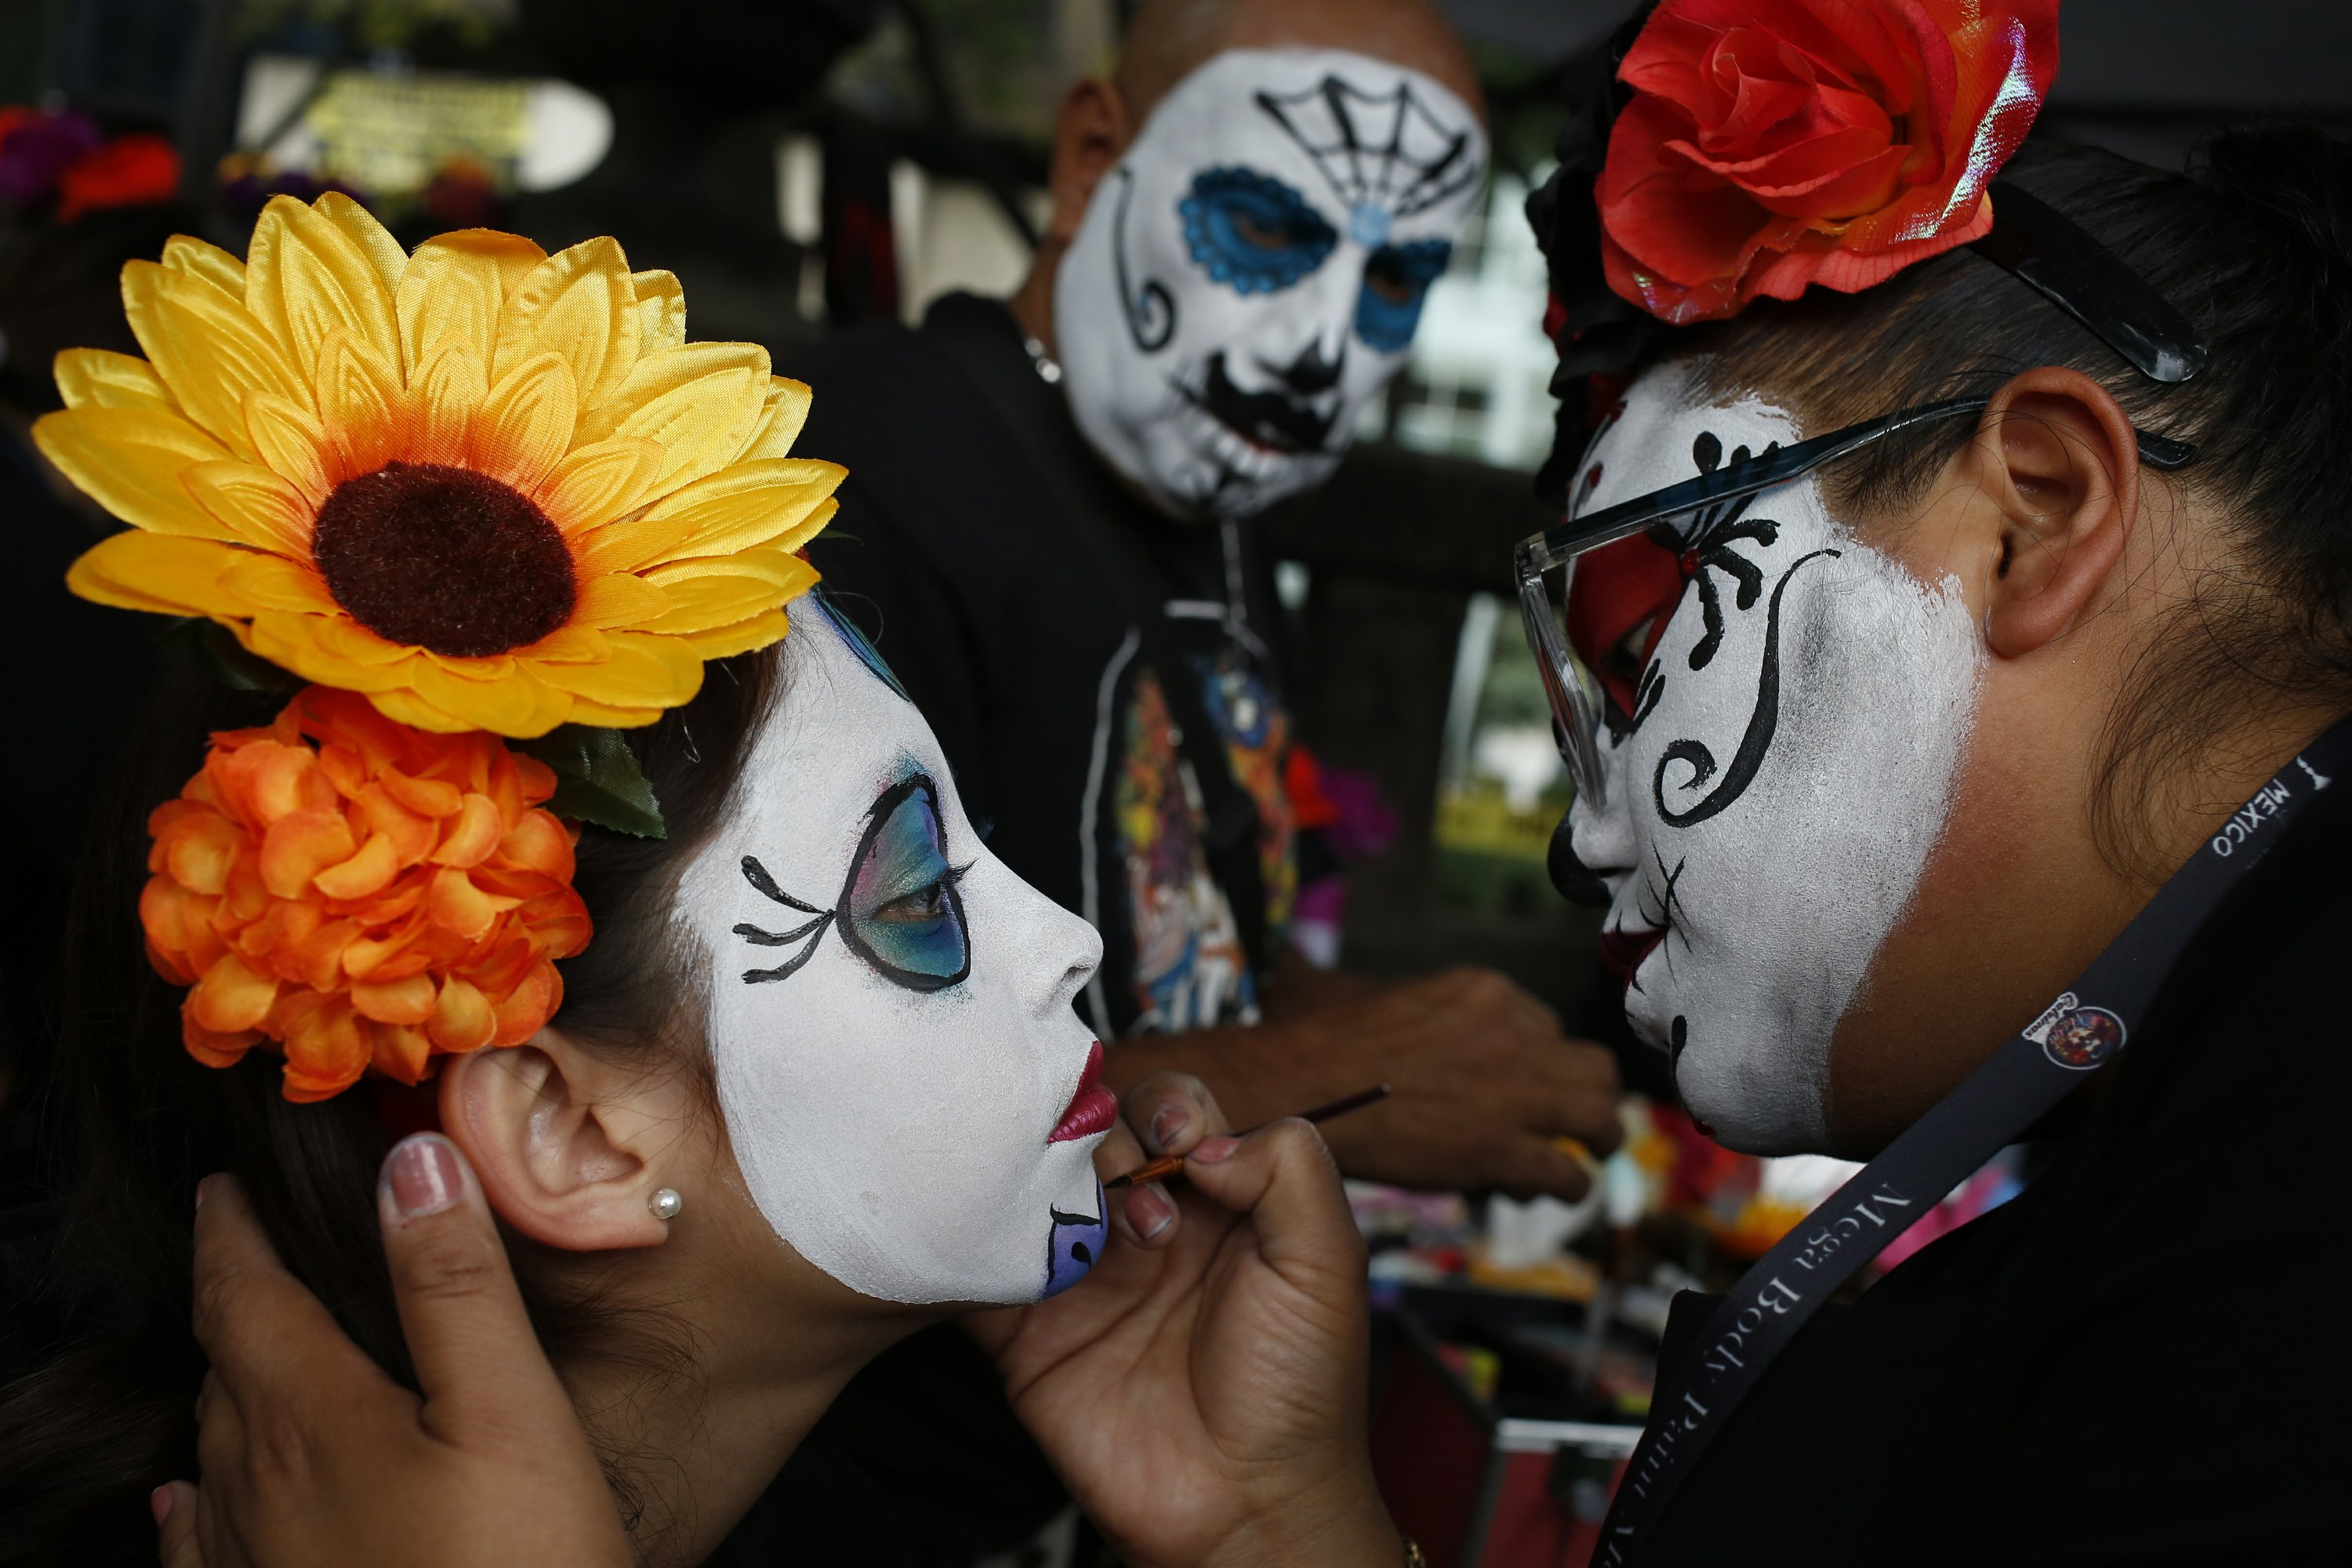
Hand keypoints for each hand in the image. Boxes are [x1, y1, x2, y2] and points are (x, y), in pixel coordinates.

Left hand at [156, 1134, 627, 1567]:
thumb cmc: (519, 1567)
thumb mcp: (510, 1412)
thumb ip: (455, 1286)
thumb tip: (409, 1157)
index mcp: (312, 1419)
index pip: (241, 1299)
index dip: (230, 1234)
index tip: (224, 1186)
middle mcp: (258, 1487)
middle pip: (221, 1368)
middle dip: (229, 1298)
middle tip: (243, 1244)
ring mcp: (256, 1563)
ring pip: (211, 1449)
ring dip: (223, 1384)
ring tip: (237, 1346)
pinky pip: (201, 1543)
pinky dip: (193, 1499)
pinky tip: (185, 1505)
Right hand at [970, 1073, 1401, 1567]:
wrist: (1246, 1507)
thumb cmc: (1300, 1389)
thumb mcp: (1328, 1262)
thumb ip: (1290, 1167)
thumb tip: (1207, 1136)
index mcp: (1218, 1202)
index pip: (1173, 1111)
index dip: (1168, 1111)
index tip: (1179, 1148)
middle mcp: (1144, 1226)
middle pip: (1094, 1133)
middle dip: (1109, 1148)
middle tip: (1146, 1218)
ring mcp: (1083, 1274)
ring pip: (1033, 1181)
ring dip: (1052, 1188)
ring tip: (1100, 1246)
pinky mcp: (1025, 1329)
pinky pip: (976, 1263)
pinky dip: (972, 1238)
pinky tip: (1007, 1241)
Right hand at [1107, 965, 1622, 1199]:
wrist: (1301, 1089)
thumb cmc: (1316, 1040)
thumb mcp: (1366, 988)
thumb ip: (1392, 991)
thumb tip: (1348, 983)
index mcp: (1486, 990)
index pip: (1545, 1025)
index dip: (1538, 1060)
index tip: (1522, 1085)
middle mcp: (1515, 1032)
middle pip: (1592, 1065)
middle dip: (1587, 1094)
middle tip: (1577, 1120)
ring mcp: (1515, 1091)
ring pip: (1599, 1115)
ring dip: (1594, 1138)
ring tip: (1584, 1155)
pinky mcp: (1503, 1149)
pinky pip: (1566, 1172)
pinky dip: (1566, 1184)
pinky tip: (1549, 1189)